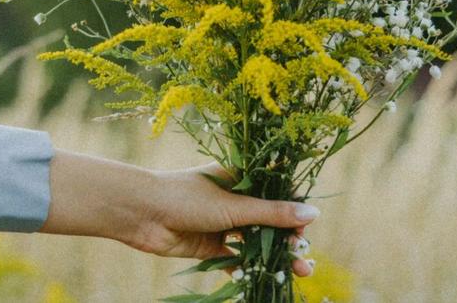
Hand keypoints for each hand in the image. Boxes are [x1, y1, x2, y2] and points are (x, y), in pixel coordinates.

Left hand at [131, 162, 318, 276]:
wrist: (142, 213)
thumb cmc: (188, 197)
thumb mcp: (235, 205)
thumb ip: (273, 212)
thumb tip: (313, 214)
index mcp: (242, 178)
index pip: (278, 194)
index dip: (295, 212)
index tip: (306, 230)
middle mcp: (235, 200)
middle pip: (270, 221)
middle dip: (289, 239)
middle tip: (303, 257)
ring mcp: (223, 223)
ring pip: (257, 242)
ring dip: (276, 256)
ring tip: (298, 272)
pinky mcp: (211, 245)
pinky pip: (237, 258)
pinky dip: (251, 268)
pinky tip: (264, 278)